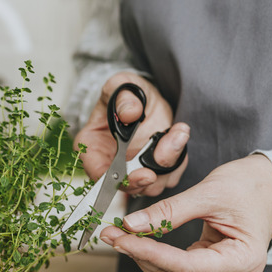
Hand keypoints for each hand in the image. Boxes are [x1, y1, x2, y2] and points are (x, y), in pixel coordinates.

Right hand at [74, 72, 189, 196]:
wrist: (140, 99)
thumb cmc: (123, 94)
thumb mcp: (119, 86)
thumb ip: (122, 97)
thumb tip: (129, 113)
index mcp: (92, 149)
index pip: (101, 176)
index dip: (122, 180)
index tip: (146, 174)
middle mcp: (110, 165)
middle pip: (130, 185)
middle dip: (153, 172)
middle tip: (170, 145)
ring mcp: (133, 170)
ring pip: (153, 184)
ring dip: (170, 162)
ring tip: (177, 133)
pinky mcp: (153, 170)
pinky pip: (169, 175)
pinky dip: (178, 158)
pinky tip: (178, 135)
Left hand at [99, 154, 271, 271]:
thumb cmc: (251, 185)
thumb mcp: (208, 193)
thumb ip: (169, 212)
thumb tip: (130, 225)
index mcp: (243, 261)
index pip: (184, 266)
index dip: (147, 253)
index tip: (119, 238)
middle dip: (140, 255)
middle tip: (111, 233)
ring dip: (143, 258)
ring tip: (119, 235)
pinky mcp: (213, 269)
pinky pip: (178, 270)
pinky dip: (155, 256)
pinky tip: (137, 241)